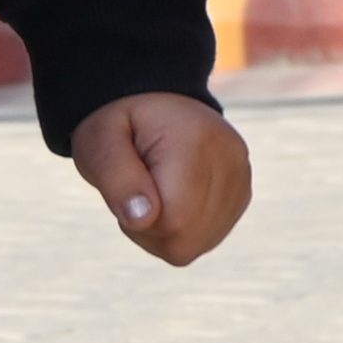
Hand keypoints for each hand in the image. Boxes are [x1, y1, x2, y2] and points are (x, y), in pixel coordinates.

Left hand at [71, 96, 251, 266]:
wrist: (154, 99)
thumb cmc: (121, 124)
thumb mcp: (100, 142)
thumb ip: (117, 180)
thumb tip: (142, 219)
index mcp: (197, 142)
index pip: (175, 220)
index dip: (140, 221)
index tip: (126, 191)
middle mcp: (232, 161)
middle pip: (189, 237)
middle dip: (151, 229)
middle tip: (135, 192)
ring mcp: (242, 178)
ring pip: (198, 243)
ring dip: (165, 231)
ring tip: (152, 192)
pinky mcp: (242, 193)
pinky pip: (207, 237)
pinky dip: (182, 229)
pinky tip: (171, 198)